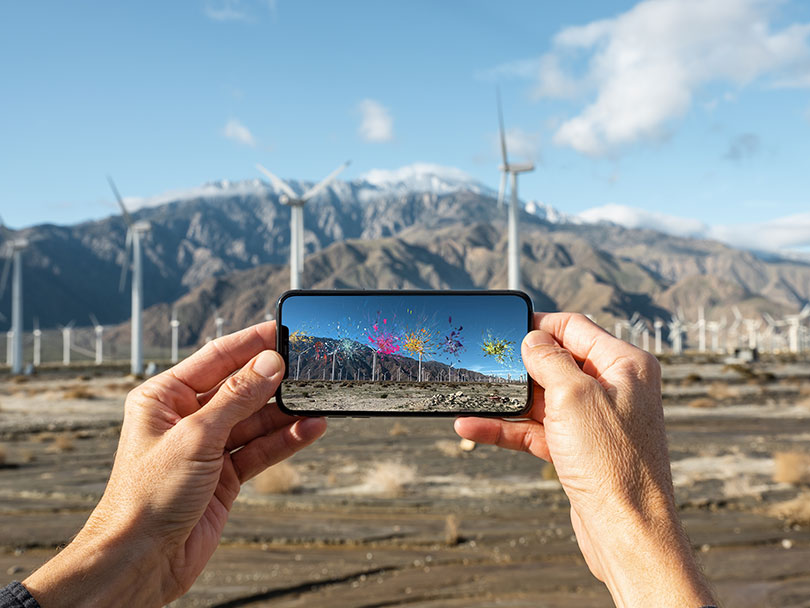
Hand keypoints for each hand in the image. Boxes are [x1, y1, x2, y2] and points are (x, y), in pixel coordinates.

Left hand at [24, 322, 326, 606]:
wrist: (141, 561)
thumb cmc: (147, 497)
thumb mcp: (195, 437)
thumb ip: (237, 398)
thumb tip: (270, 363)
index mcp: (164, 397)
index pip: (216, 358)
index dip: (251, 343)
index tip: (282, 331)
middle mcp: (187, 418)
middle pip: (240, 387)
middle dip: (273, 379)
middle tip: (307, 366)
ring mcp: (207, 447)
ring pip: (255, 419)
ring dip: (286, 412)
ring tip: (317, 398)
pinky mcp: (225, 475)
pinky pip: (261, 448)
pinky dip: (286, 439)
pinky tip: (311, 427)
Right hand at [455, 313, 714, 607]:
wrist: (627, 532)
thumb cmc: (612, 462)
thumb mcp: (574, 396)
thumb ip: (549, 360)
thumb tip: (533, 339)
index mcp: (625, 364)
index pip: (575, 328)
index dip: (539, 325)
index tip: (505, 329)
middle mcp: (614, 388)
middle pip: (556, 363)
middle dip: (518, 365)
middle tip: (483, 363)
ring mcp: (596, 420)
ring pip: (542, 399)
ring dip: (506, 400)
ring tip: (469, 397)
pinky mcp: (580, 449)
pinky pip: (537, 429)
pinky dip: (507, 428)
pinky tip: (472, 427)